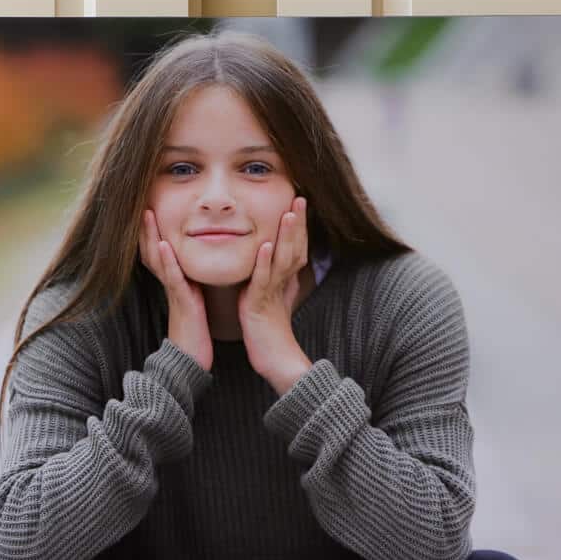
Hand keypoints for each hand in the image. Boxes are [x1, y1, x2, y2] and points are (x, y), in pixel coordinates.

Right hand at [140, 209, 212, 370]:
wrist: (191, 361)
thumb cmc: (196, 332)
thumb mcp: (194, 301)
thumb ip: (193, 283)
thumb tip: (197, 270)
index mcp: (175, 280)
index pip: (160, 248)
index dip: (154, 227)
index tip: (153, 203)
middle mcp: (170, 282)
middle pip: (152, 247)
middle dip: (147, 224)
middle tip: (142, 199)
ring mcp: (173, 291)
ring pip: (157, 258)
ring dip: (151, 235)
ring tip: (147, 212)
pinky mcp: (180, 301)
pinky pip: (172, 278)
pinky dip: (166, 260)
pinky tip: (162, 244)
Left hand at [238, 196, 311, 393]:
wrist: (275, 361)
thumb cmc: (271, 334)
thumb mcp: (274, 301)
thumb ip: (277, 283)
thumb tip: (280, 267)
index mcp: (285, 281)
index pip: (296, 248)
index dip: (299, 227)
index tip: (299, 203)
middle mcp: (283, 284)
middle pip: (294, 249)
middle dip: (297, 224)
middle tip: (300, 198)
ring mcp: (273, 294)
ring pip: (283, 260)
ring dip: (286, 236)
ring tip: (288, 213)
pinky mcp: (261, 305)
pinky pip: (263, 281)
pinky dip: (264, 262)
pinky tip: (265, 246)